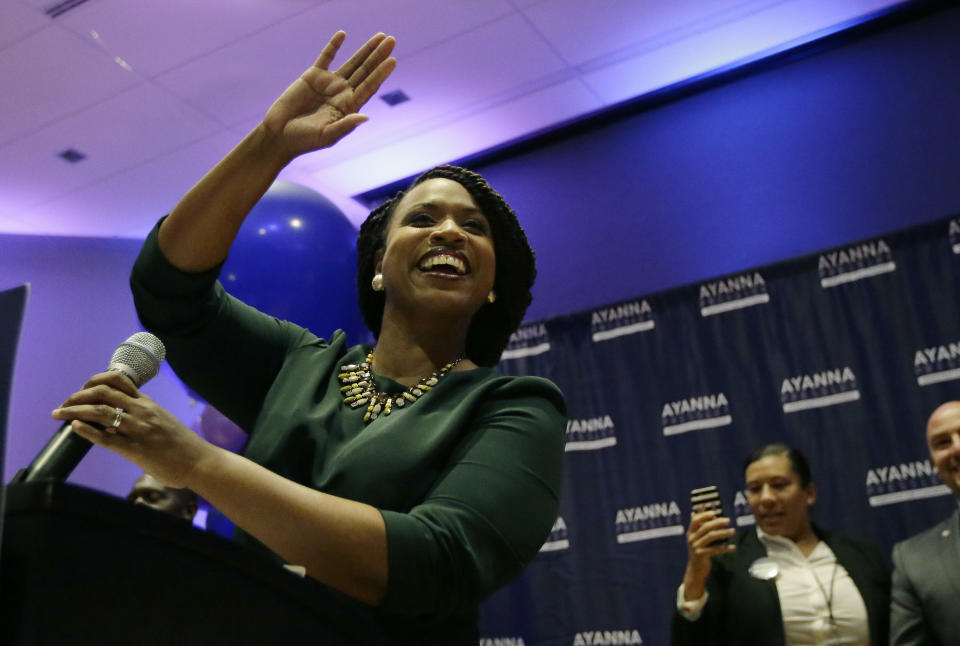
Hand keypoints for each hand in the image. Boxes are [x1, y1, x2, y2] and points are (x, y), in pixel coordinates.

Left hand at [51, 371, 212, 488]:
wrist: (199, 462)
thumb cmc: (182, 445)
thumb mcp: (162, 421)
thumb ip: (142, 417)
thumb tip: (115, 423)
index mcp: (148, 403)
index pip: (117, 380)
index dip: (93, 381)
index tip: (81, 390)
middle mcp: (142, 411)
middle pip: (102, 392)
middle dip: (77, 396)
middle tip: (64, 405)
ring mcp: (139, 429)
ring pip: (100, 411)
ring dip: (74, 410)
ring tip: (59, 414)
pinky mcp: (136, 449)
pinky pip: (106, 438)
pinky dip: (86, 431)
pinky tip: (74, 428)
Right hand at [262, 31, 396, 157]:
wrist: (280, 134)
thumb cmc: (305, 140)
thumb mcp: (327, 136)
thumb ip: (346, 125)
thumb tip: (365, 117)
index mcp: (349, 107)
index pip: (369, 87)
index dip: (381, 74)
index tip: (393, 60)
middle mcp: (343, 93)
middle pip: (365, 71)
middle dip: (378, 55)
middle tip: (392, 39)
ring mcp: (329, 83)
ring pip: (352, 62)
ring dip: (365, 49)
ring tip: (380, 35)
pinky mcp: (313, 76)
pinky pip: (326, 56)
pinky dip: (334, 45)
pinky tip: (343, 34)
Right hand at [682, 510, 735, 599]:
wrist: (695, 569)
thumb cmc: (700, 551)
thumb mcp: (698, 538)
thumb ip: (702, 526)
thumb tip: (709, 511)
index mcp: (690, 532)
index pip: (695, 520)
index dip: (704, 515)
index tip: (715, 512)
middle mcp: (691, 538)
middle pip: (705, 527)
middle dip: (718, 522)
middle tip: (728, 520)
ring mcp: (695, 546)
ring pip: (711, 536)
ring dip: (723, 533)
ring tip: (733, 531)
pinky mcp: (701, 554)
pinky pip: (715, 549)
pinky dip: (725, 548)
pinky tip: (733, 547)